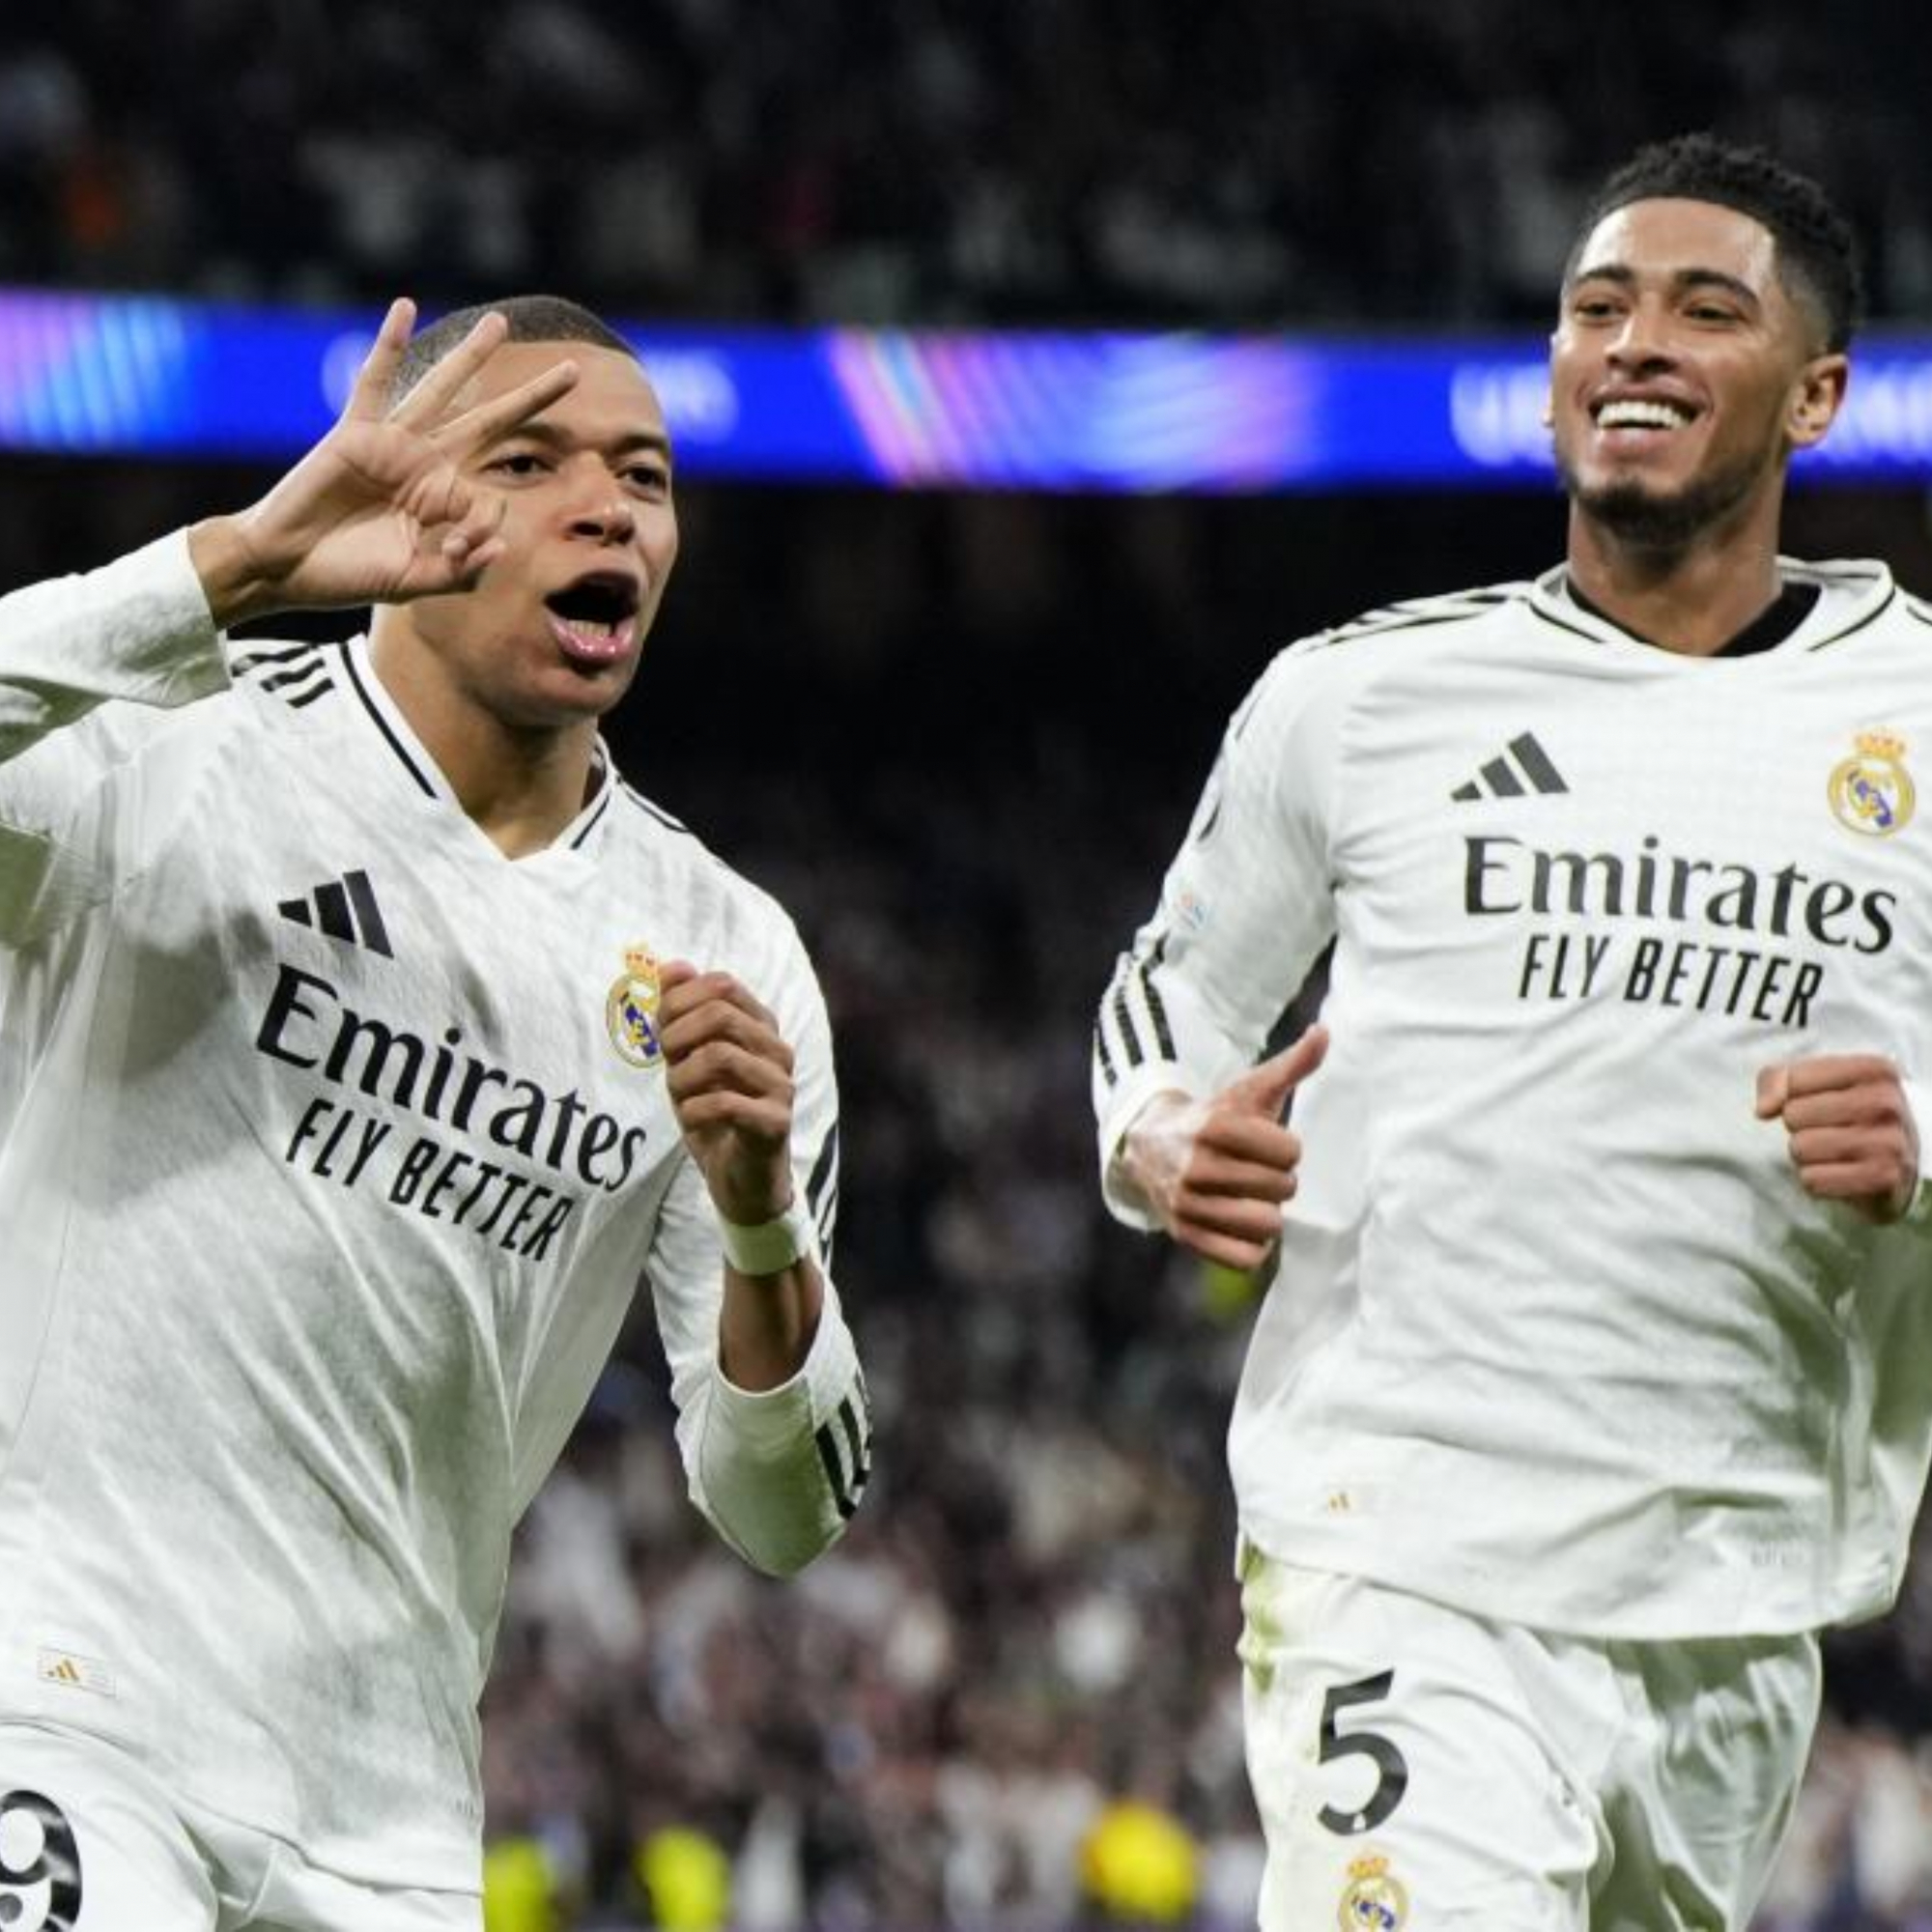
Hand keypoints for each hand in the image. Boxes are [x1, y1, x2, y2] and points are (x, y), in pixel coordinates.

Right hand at [188, 297, 579, 624]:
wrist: (288, 569)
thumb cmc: (348, 577)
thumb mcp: (415, 584)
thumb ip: (461, 570)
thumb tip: (503, 541)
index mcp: (443, 503)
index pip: (489, 500)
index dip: (482, 531)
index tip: (455, 554)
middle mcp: (426, 466)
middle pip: (491, 423)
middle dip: (532, 398)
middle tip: (574, 370)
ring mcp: (393, 445)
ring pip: (442, 390)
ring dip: (471, 355)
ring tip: (500, 322)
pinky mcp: (356, 433)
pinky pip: (375, 381)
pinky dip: (389, 344)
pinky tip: (405, 307)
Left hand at [658, 961, 797, 1226]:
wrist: (740, 1180)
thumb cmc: (713, 1113)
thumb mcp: (686, 1059)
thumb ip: (678, 1013)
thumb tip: (670, 965)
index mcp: (761, 1026)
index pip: (723, 983)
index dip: (680, 1000)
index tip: (662, 1030)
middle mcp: (778, 1049)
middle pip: (720, 1013)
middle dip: (677, 1035)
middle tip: (667, 1063)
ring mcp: (781, 1086)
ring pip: (720, 1055)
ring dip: (682, 1077)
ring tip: (681, 1095)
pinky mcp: (776, 1123)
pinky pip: (724, 1104)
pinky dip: (693, 1110)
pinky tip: (691, 1120)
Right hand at [1120, 1024, 1328, 1268]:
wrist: (1150, 1146)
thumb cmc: (1215, 1118)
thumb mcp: (1249, 1090)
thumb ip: (1291, 1065)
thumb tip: (1325, 1031)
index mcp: (1214, 1126)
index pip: (1289, 1152)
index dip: (1288, 1149)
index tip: (1270, 1145)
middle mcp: (1196, 1166)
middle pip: (1282, 1188)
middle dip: (1279, 1180)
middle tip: (1259, 1172)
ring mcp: (1188, 1204)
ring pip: (1266, 1225)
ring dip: (1268, 1214)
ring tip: (1252, 1198)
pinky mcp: (1185, 1235)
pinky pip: (1245, 1257)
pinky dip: (1253, 1245)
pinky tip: (1243, 1224)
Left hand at [1755, 1053, 1919, 1224]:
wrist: (1899, 1159)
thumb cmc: (1846, 1113)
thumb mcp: (1817, 1082)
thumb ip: (1777, 1079)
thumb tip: (1763, 1110)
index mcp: (1874, 1070)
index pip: (1794, 1080)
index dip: (1792, 1096)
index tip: (1818, 1102)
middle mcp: (1886, 1102)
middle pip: (1793, 1115)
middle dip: (1799, 1127)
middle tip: (1828, 1131)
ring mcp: (1889, 1142)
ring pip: (1800, 1148)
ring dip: (1805, 1155)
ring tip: (1833, 1152)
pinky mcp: (1883, 1178)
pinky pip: (1812, 1180)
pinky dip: (1816, 1180)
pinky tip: (1840, 1173)